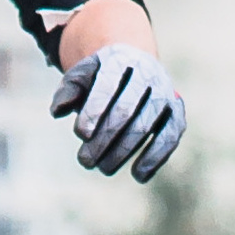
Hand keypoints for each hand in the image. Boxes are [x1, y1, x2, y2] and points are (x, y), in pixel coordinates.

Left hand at [51, 43, 185, 182]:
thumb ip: (67, 90)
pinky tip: (138, 175)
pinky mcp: (176, 115)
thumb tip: (58, 111)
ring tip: (103, 167)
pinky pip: (169, 137)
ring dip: (122, 152)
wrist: (136, 67)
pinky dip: (155, 157)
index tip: (81, 134)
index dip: (95, 110)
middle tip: (85, 160)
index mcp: (121, 60)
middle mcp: (148, 74)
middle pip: (126, 109)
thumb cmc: (102, 77)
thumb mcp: (82, 75)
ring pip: (145, 126)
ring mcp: (165, 94)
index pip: (109, 84)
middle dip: (104, 138)